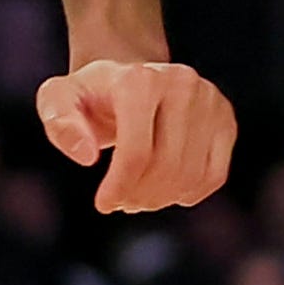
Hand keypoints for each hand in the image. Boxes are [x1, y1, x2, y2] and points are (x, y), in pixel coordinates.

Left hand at [35, 56, 236, 212]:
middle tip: (121, 201)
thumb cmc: (90, 96)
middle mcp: (181, 83)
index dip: (119, 188)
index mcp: (139, 80)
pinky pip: (214, 176)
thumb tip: (87, 156)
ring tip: (138, 196)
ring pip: (191, 176)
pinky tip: (166, 190)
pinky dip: (189, 194)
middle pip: (165, 167)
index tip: (103, 204)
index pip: (137, 152)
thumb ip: (60, 123)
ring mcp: (209, 100)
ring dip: (161, 199)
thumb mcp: (58, 101)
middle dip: (139, 196)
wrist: (129, 80)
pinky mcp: (225, 119)